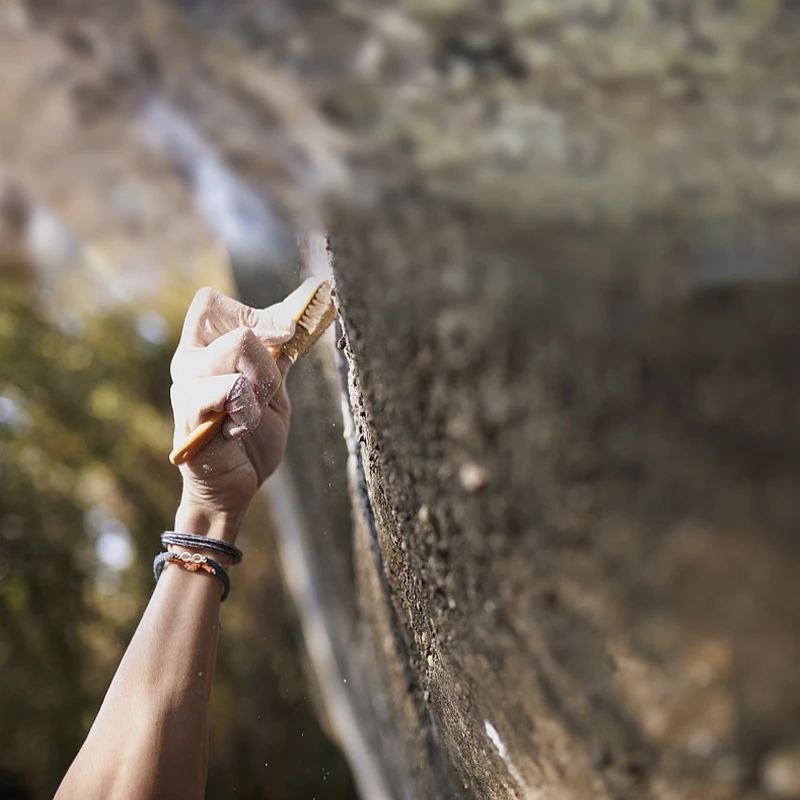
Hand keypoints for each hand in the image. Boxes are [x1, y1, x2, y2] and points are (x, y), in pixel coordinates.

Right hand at [169, 287, 295, 541]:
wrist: (235, 489)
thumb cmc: (251, 441)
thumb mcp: (271, 393)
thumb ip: (275, 360)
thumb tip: (294, 322)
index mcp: (204, 352)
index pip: (210, 303)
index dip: (253, 314)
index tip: (284, 336)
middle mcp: (188, 363)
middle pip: (237, 328)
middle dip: (269, 360)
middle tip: (266, 393)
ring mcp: (185, 386)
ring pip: (237, 348)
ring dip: (262, 383)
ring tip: (252, 414)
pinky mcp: (190, 412)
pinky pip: (229, 386)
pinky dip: (249, 407)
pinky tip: (241, 428)